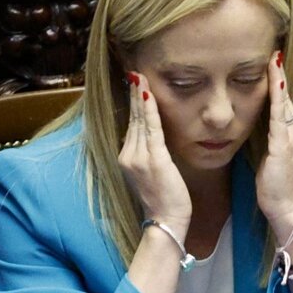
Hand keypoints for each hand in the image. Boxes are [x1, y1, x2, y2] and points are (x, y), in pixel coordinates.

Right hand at [118, 72, 191, 238]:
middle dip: (134, 93)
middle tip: (135, 71)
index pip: (131, 124)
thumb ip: (149, 154)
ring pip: (140, 120)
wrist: (165, 221)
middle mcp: (127, 155)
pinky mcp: (153, 159)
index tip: (134, 83)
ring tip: (140, 76)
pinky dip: (150, 109)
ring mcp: (138, 157)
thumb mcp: (151, 173)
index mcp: (126, 157)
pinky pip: (151, 128)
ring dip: (140, 95)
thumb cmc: (164, 200)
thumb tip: (154, 137)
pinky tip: (148, 93)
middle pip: (132, 118)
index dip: (132, 103)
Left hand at [255, 51, 292, 240]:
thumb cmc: (275, 187)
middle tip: (273, 52)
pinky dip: (276, 97)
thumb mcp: (271, 158)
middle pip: (287, 99)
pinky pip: (279, 116)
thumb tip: (259, 124)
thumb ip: (269, 140)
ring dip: (278, 81)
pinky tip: (273, 83)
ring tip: (273, 59)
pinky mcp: (284, 146)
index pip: (286, 104)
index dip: (279, 85)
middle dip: (280, 77)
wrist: (285, 209)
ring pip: (285, 103)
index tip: (273, 64)